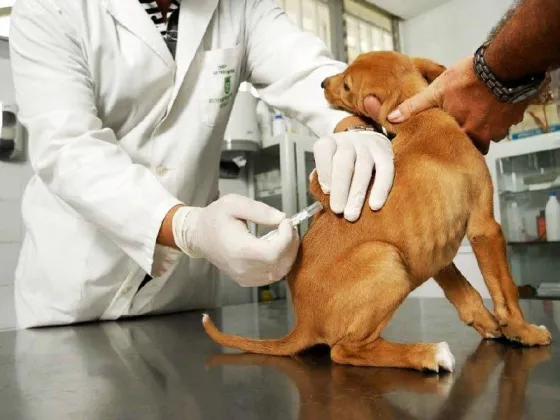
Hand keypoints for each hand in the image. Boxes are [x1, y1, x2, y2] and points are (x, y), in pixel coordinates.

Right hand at [171, 195, 298, 286]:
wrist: (198, 235)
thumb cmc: (215, 218)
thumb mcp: (234, 203)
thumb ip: (260, 210)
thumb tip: (281, 218)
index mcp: (240, 249)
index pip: (274, 251)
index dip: (287, 237)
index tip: (285, 221)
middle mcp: (243, 268)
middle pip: (280, 263)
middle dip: (291, 243)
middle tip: (288, 227)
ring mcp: (245, 277)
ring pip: (279, 272)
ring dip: (288, 253)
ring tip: (284, 235)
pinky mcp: (246, 280)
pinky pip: (272, 276)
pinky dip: (280, 262)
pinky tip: (277, 247)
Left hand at [313, 130, 393, 221]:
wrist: (370, 140)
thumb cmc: (345, 161)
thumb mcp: (329, 163)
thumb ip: (323, 177)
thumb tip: (321, 195)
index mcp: (331, 142)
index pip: (323, 150)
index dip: (324, 171)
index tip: (326, 191)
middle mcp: (349, 142)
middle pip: (343, 162)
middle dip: (339, 188)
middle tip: (337, 210)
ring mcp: (368, 147)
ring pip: (363, 168)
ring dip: (357, 194)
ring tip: (351, 215)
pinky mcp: (386, 154)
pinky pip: (385, 171)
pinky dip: (380, 189)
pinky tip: (374, 206)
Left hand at [387, 56, 527, 153]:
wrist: (504, 64)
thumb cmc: (469, 77)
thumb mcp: (436, 90)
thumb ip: (414, 106)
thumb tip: (392, 118)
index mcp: (462, 131)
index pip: (454, 148)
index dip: (449, 143)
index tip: (446, 140)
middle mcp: (482, 135)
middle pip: (474, 145)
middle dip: (468, 139)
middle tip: (462, 128)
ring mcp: (500, 128)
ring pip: (490, 135)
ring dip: (484, 128)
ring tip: (478, 114)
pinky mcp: (514, 118)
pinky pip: (505, 124)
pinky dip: (498, 117)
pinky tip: (492, 105)